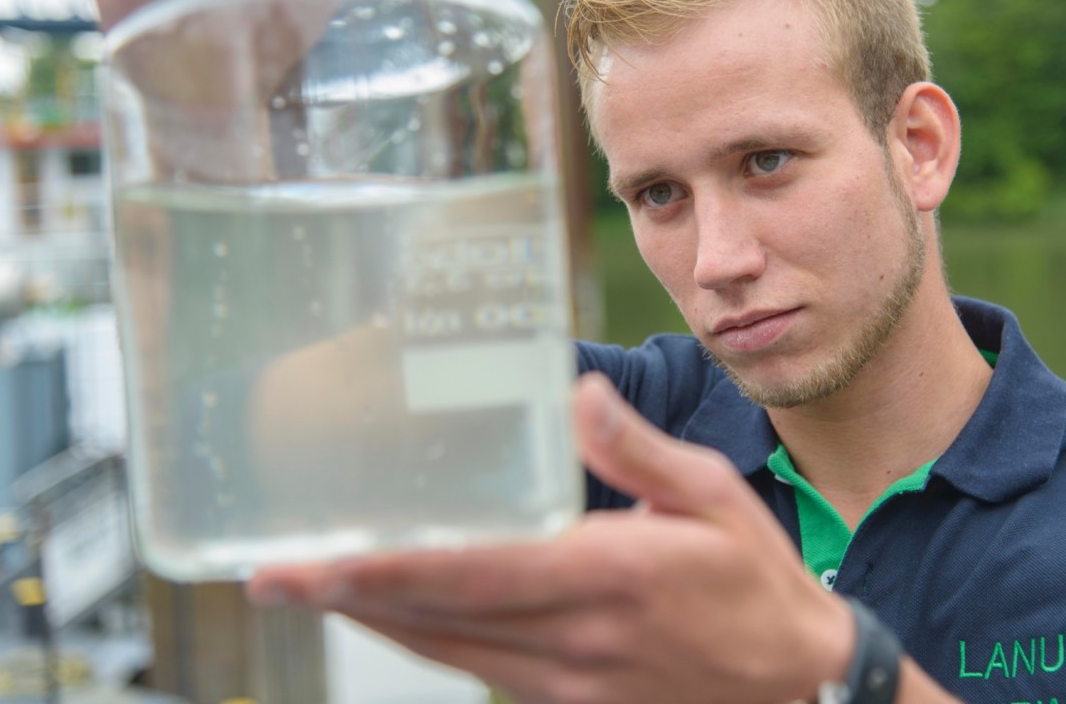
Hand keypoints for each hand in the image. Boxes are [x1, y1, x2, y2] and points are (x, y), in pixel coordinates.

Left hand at [248, 373, 854, 703]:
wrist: (795, 689)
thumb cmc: (754, 582)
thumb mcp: (712, 497)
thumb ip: (636, 449)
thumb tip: (577, 391)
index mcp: (607, 577)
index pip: (469, 576)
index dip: (380, 572)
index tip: (308, 565)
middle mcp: (575, 639)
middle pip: (435, 624)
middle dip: (345, 601)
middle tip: (270, 579)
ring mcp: (567, 684)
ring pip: (447, 655)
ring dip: (374, 624)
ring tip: (312, 592)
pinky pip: (479, 674)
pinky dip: (426, 645)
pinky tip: (396, 618)